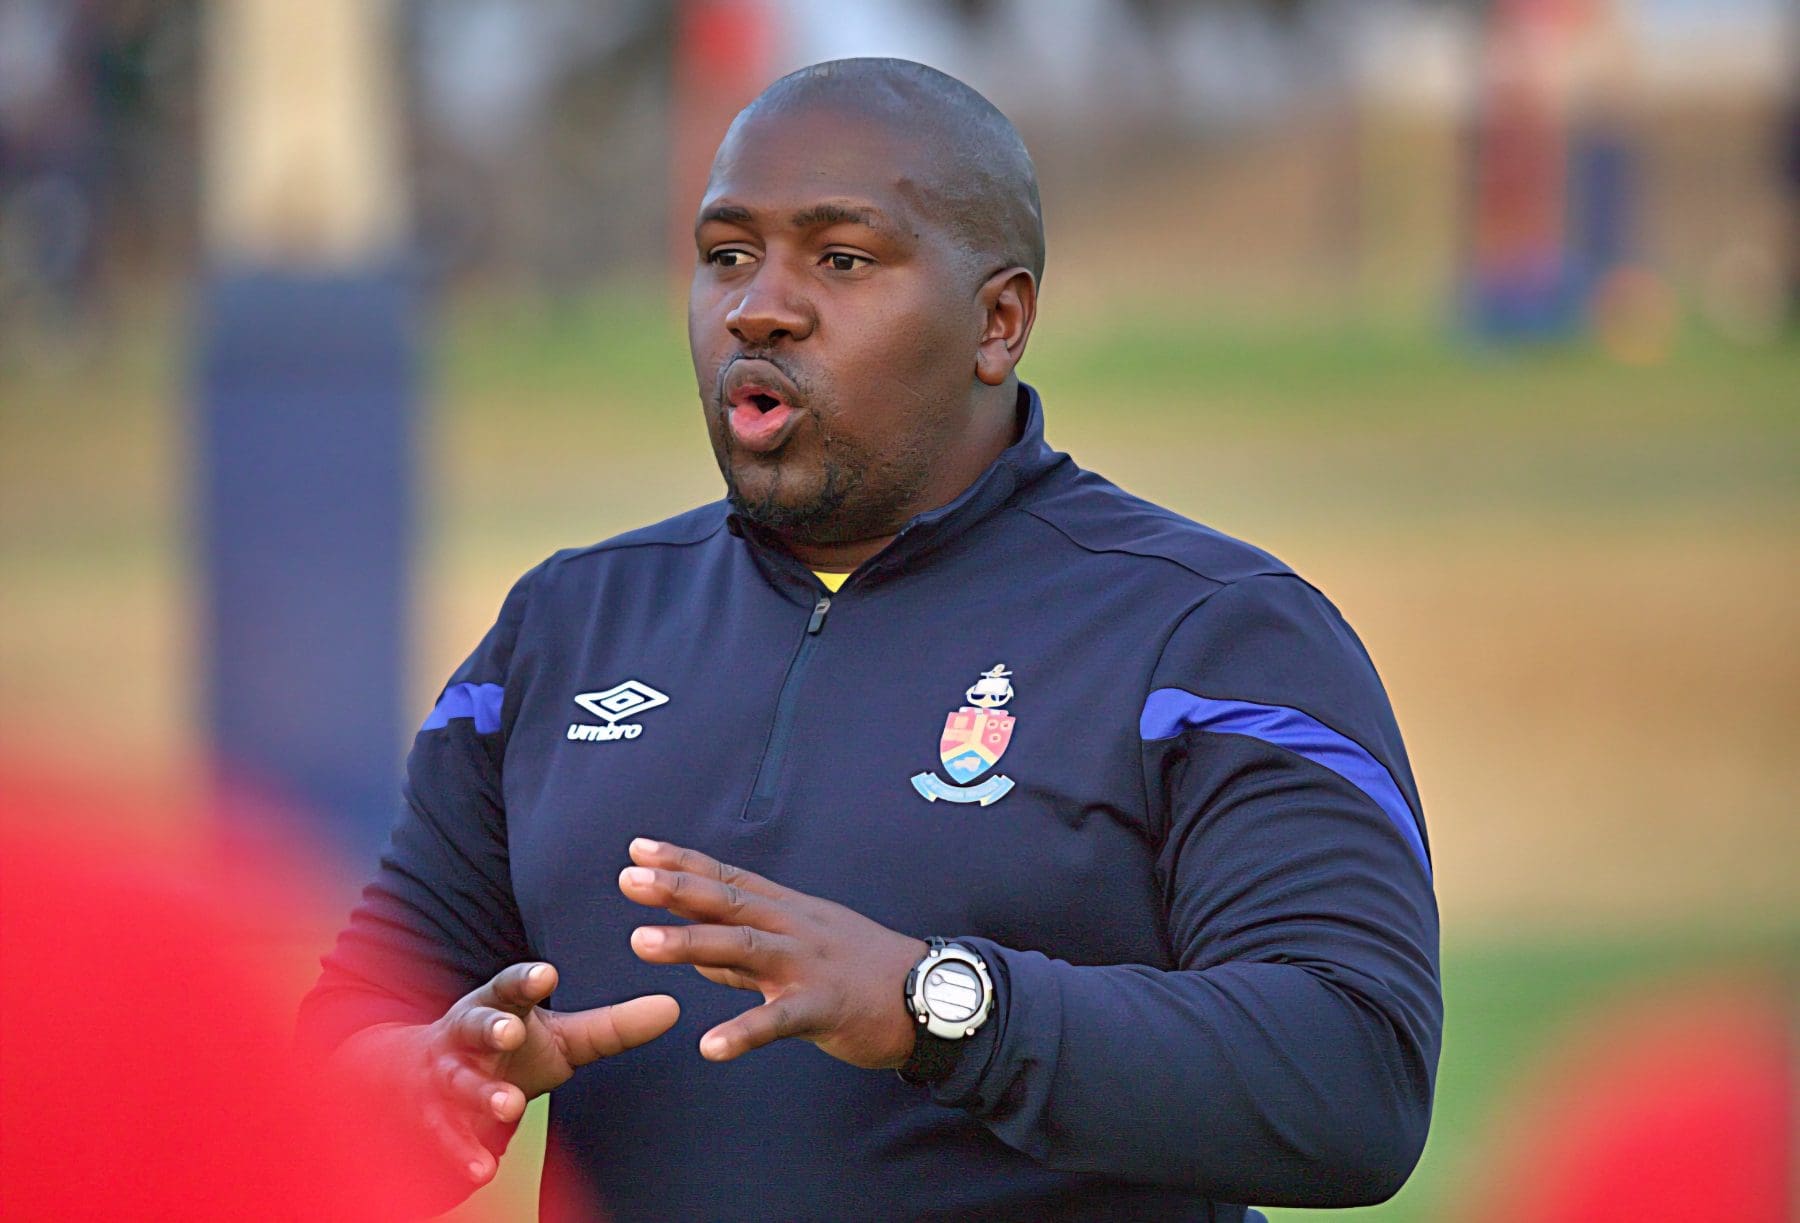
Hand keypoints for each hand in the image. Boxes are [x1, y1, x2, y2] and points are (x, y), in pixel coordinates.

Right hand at [330, 962, 677, 1186]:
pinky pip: (446, 1139)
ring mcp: (444, 1082)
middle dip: (490, 1027)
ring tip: (508, 1105)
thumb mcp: (557, 1036)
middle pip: (474, 1026)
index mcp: (496, 1007)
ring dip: (481, 1095)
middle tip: (510, 1030)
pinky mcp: (433, 1125)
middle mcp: (464, 1038)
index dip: (525, 981)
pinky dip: (463, 1154)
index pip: (509, 987)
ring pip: (459, 1086)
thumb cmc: (505, 1051)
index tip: (548, 974)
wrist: (416, 1085)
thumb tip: (673, 1008)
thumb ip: (610, 1027)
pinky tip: (484, 1170)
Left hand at [619, 838, 926, 1068]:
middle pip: (728, 902)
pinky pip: (780, 1020)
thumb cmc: (863, 972)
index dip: (683, 864)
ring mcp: (809, 964)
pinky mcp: (825, 1006)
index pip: (728, 880)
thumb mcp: (803, 950)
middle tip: (629, 879)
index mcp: (789, 911)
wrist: (931, 993)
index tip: (637, 850)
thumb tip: (696, 951)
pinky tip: (711, 1046)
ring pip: (744, 947)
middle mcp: (794, 928)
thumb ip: (745, 956)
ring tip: (640, 941)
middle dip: (676, 889)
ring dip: (690, 943)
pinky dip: (745, 1031)